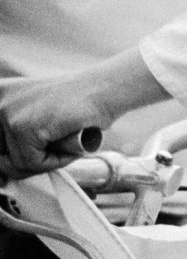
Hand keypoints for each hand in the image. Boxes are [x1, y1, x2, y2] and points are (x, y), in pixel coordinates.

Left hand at [0, 48, 166, 183]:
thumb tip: (4, 168)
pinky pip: (32, 163)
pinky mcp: (22, 126)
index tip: (36, 152)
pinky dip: (56, 161)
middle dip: (29, 160)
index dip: (16, 155)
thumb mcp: (39, 114)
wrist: (103, 90)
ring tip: (64, 143)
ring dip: (45, 162)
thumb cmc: (79, 105)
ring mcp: (6, 112)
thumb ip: (18, 134)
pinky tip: (69, 144)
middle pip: (1, 154)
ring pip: (15, 162)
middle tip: (56, 147)